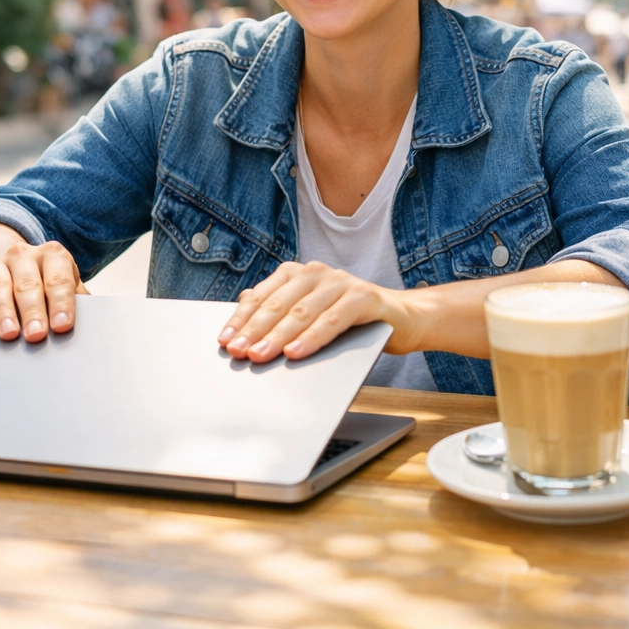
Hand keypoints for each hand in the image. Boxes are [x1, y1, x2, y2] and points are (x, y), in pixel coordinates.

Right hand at [0, 240, 87, 342]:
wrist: (15, 270)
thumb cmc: (48, 287)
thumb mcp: (66, 289)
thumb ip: (78, 303)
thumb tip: (91, 327)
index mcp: (53, 255)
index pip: (59, 278)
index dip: (61, 302)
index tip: (62, 326)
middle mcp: (24, 254)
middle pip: (28, 284)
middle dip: (33, 311)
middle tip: (36, 335)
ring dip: (4, 311)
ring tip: (9, 334)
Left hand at [218, 261, 406, 363]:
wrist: (403, 319)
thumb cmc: (350, 322)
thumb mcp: (310, 318)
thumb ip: (280, 315)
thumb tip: (242, 322)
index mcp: (297, 274)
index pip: (261, 297)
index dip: (241, 320)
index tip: (224, 341)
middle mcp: (317, 272)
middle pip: (278, 304)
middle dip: (254, 330)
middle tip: (238, 353)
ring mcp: (341, 282)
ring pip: (302, 311)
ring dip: (278, 336)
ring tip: (260, 356)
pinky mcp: (364, 297)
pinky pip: (333, 319)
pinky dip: (312, 338)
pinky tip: (296, 353)